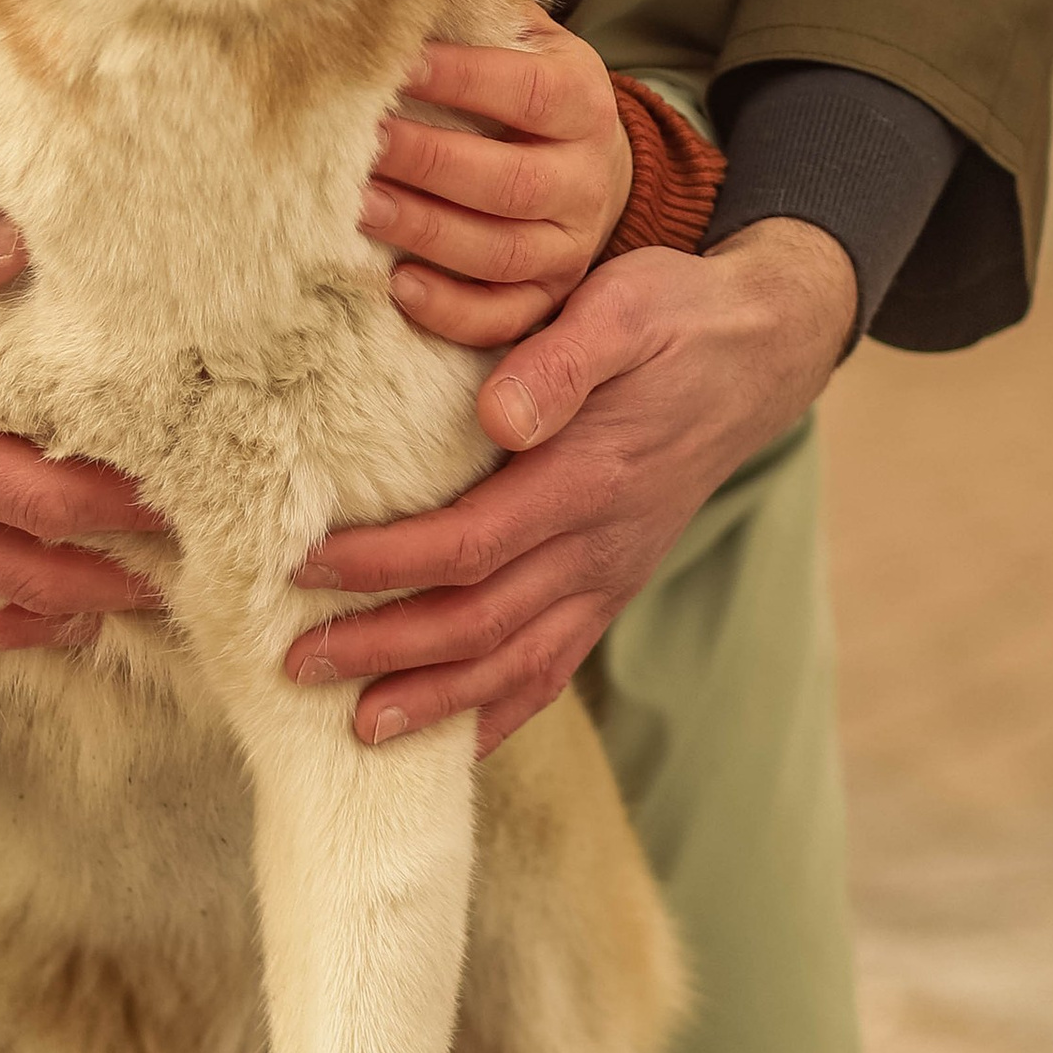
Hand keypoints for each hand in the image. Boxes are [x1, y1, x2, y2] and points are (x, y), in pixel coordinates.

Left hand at [285, 217, 855, 755]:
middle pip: (479, 623)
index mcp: (588, 479)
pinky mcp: (614, 586)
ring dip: (436, 703)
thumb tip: (497, 416)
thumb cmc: (675, 319)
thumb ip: (560, 361)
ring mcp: (610, 575)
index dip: (383, 567)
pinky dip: (504, 712)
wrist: (757, 354)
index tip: (305, 568)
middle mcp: (599, 546)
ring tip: (359, 732)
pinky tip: (456, 743)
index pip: (468, 545)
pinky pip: (557, 667)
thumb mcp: (622, 309)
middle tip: (295, 664)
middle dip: (384, 650)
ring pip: (516, 663)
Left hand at [358, 13, 632, 344]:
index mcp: (582, 101)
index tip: (398, 65)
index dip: (464, 79)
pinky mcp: (550, 295)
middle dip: (429, 163)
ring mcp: (570, 244)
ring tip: (361, 208)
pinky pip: (504, 316)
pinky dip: (452, 309)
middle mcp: (585, 177)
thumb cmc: (531, 93)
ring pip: (500, 252)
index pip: (528, 92)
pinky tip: (399, 285)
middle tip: (362, 144)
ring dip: (426, 232)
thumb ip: (484, 14)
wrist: (594, 166)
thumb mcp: (529, 42)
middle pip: (509, 182)